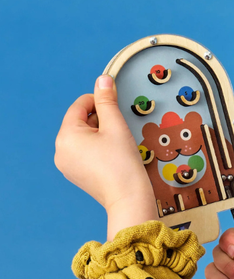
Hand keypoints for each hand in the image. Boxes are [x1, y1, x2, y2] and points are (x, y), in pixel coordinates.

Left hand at [55, 76, 156, 239]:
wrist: (128, 198)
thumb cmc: (123, 163)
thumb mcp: (116, 126)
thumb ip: (107, 101)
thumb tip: (103, 79)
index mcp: (67, 135)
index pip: (79, 106)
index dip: (98, 101)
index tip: (115, 105)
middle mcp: (60, 150)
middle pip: (79, 122)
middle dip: (99, 121)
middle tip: (119, 130)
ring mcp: (66, 164)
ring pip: (82, 138)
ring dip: (98, 135)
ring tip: (117, 145)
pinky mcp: (75, 175)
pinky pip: (83, 153)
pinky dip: (96, 149)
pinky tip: (112, 157)